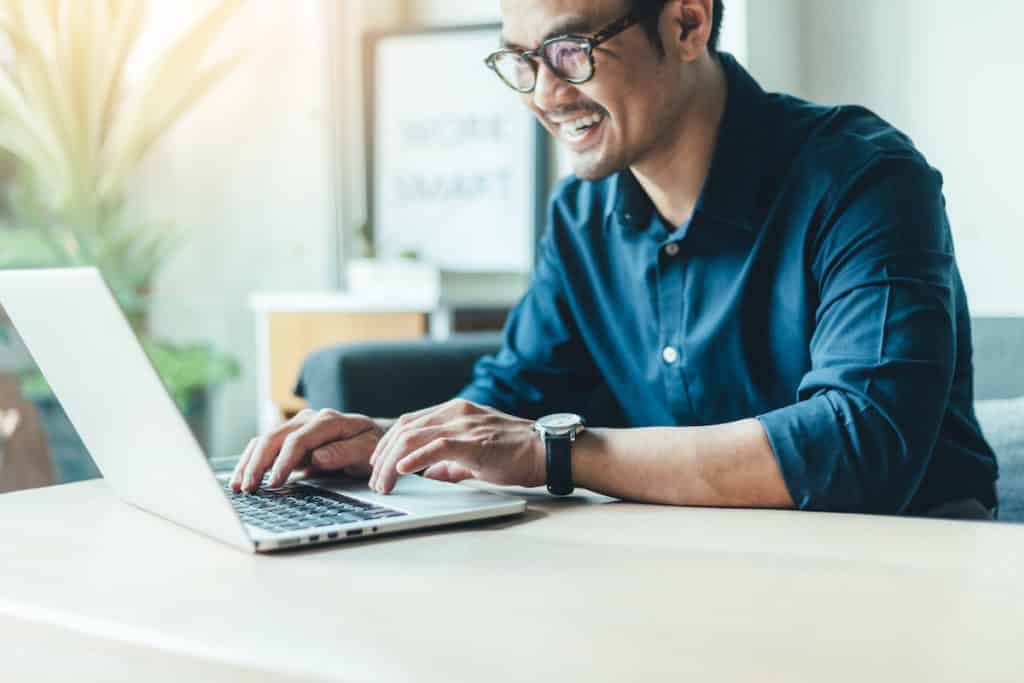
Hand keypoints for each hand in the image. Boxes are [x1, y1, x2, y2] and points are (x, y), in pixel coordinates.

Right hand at [230, 409, 383, 492]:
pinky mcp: (290, 438)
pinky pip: (266, 446)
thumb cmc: (372, 445)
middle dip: (258, 463)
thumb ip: (344, 452)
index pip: (298, 440)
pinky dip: (252, 461)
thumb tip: (316, 458)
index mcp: (328, 421)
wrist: (373, 436)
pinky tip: (242, 477)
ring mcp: (297, 426)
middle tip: (248, 488)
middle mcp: (308, 419)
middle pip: (275, 437)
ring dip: (249, 462)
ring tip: (238, 485)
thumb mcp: (368, 450)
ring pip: (265, 440)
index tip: (274, 482)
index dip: (284, 461)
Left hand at [368, 399, 544, 493]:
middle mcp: (456, 412)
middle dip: (383, 456)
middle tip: (375, 480)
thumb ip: (451, 462)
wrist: (546, 451)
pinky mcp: (474, 441)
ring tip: (383, 482)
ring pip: (413, 437)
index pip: (409, 422)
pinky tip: (402, 470)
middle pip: (404, 429)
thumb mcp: (476, 454)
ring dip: (391, 462)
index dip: (387, 443)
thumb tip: (430, 474)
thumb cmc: (517, 453)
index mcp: (455, 411)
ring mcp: (465, 424)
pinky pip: (437, 446)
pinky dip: (415, 458)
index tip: (378, 464)